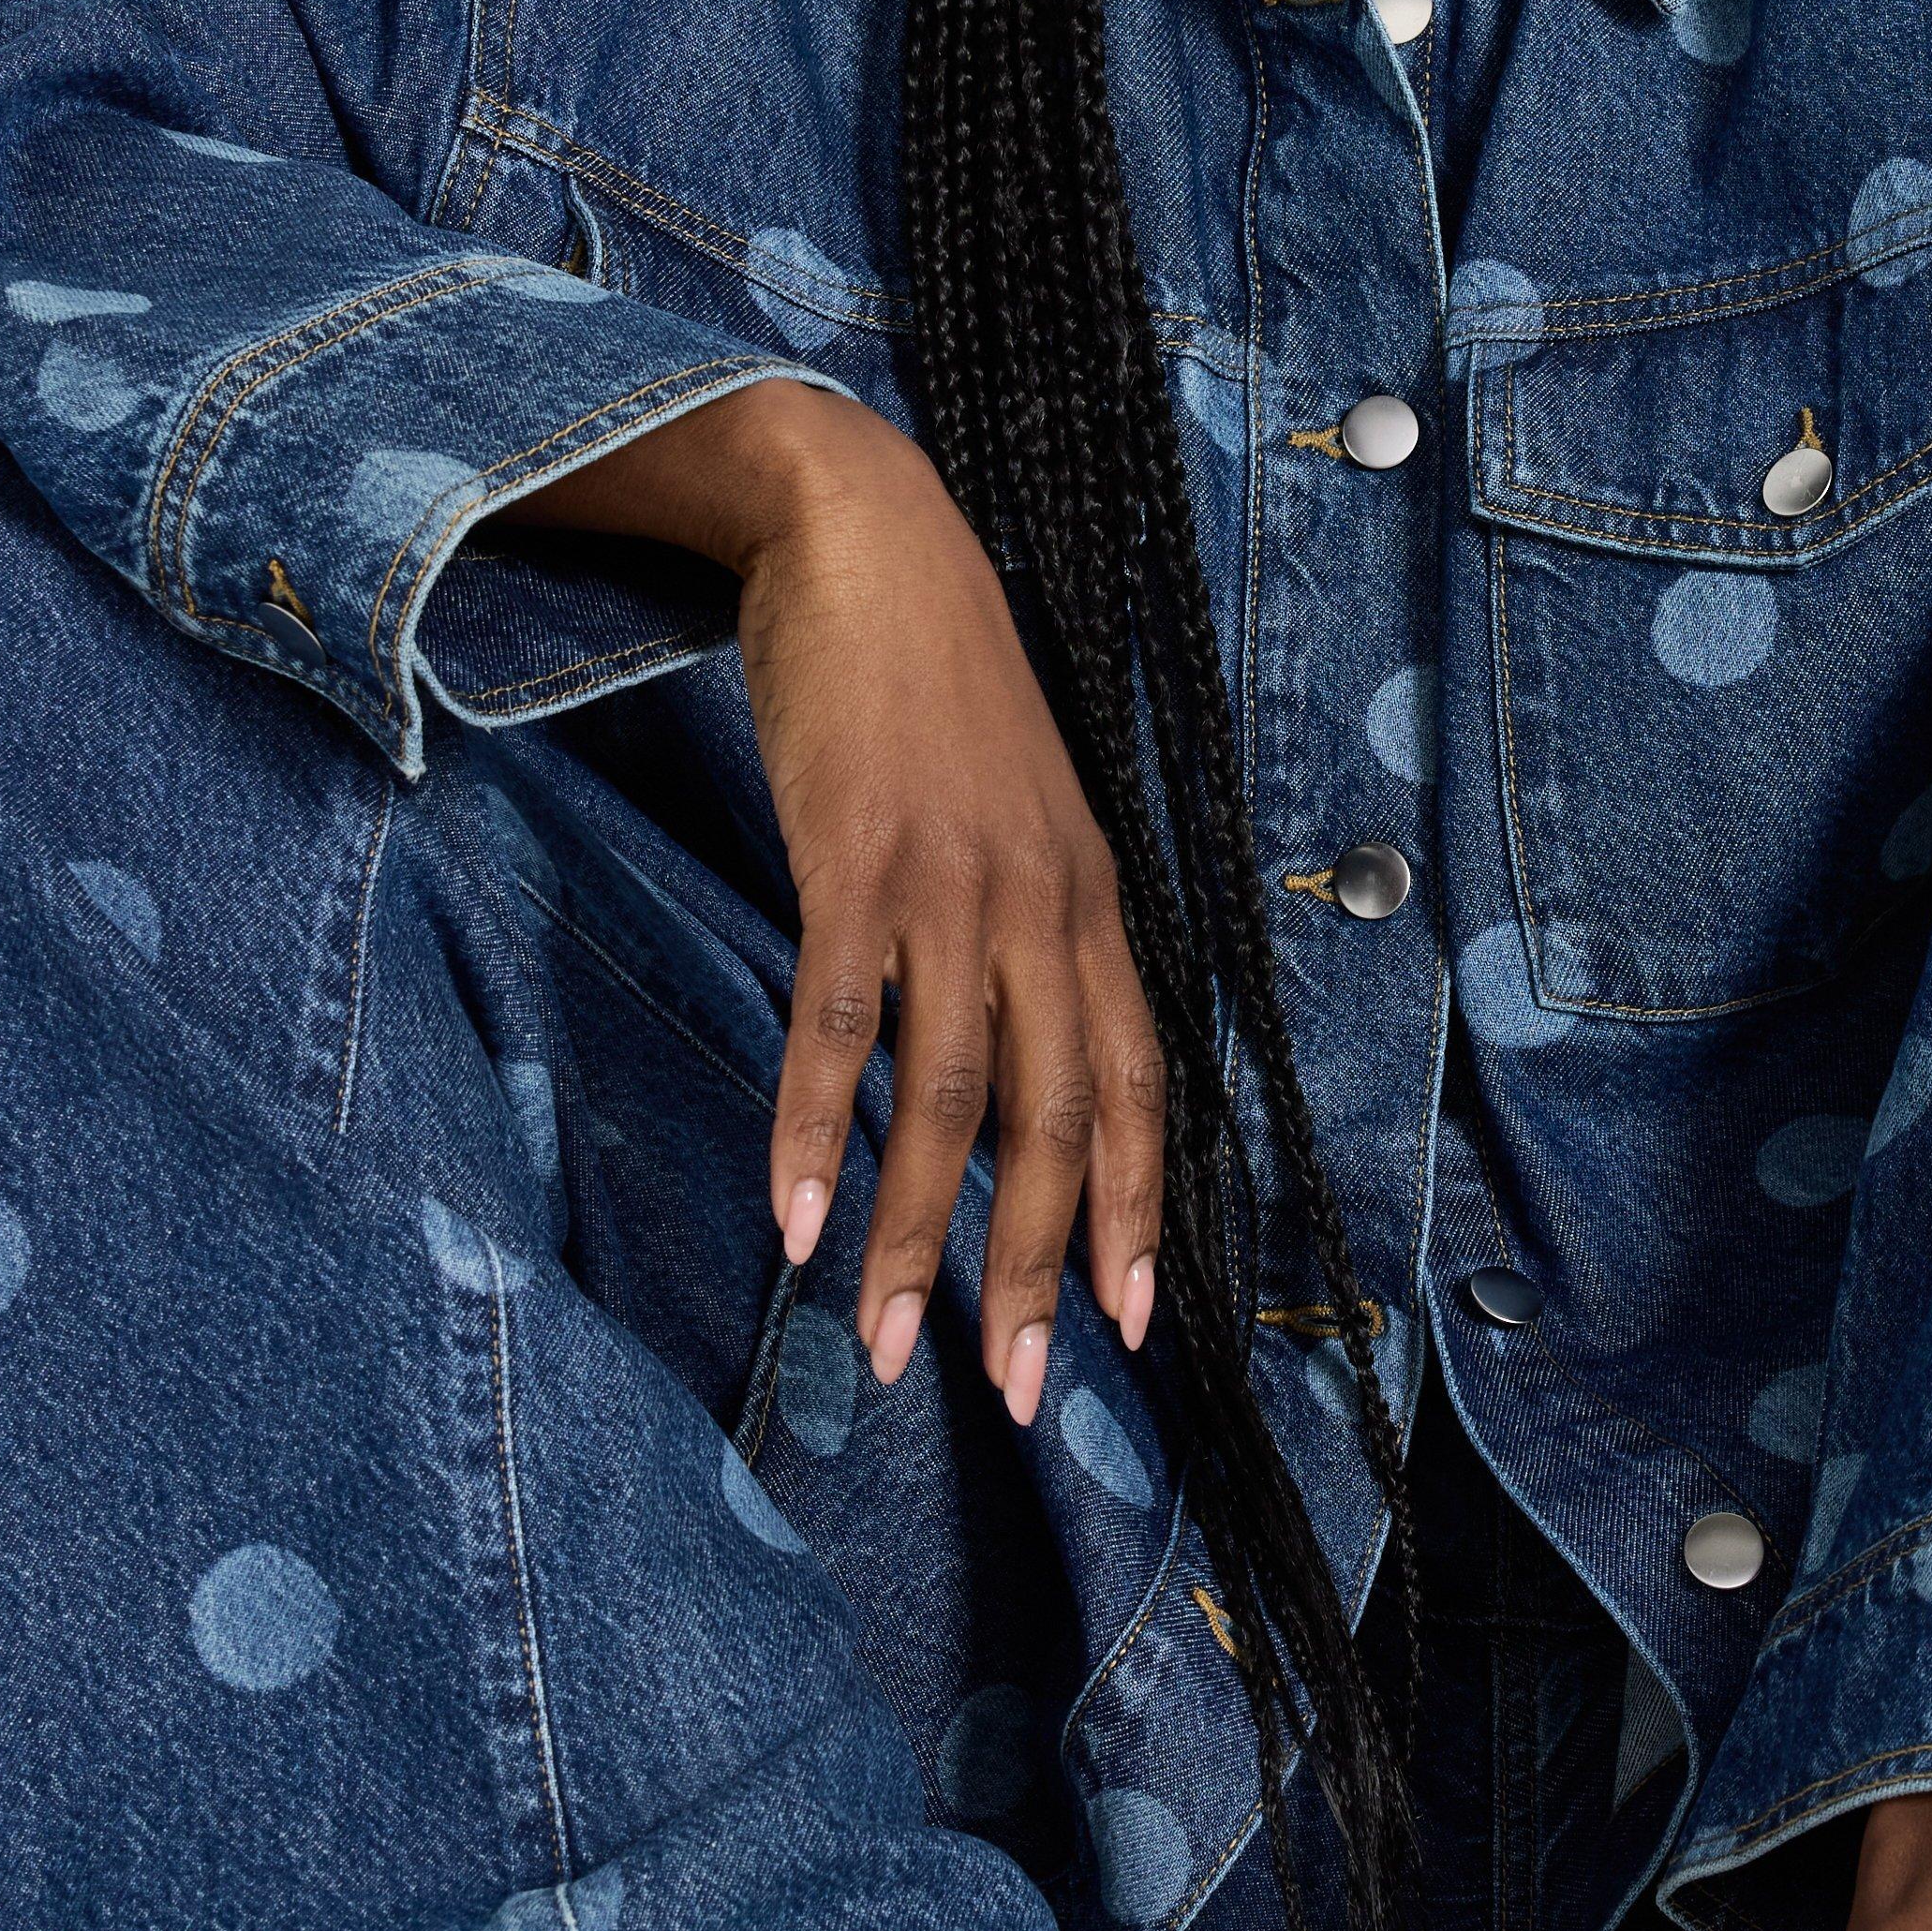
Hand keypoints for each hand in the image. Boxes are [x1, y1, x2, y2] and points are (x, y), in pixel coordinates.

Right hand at [507, 381, 1165, 1412]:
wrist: (870, 539)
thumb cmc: (936, 686)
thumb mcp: (1016, 810)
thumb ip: (1022, 921)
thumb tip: (1005, 1042)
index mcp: (1091, 902)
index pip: (1137, 1086)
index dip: (1130, 1210)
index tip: (1123, 1328)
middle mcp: (1042, 905)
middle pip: (1056, 1119)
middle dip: (1035, 1268)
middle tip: (1011, 1391)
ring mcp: (950, 884)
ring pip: (947, 1098)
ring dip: (919, 1235)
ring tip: (887, 1344)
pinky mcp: (855, 859)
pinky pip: (835, 1024)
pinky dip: (812, 1130)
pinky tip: (794, 1223)